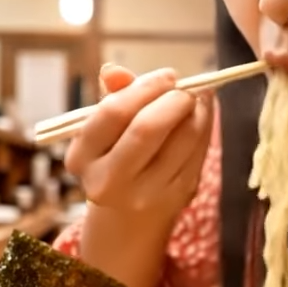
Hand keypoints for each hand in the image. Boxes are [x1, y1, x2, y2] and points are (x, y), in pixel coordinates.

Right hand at [64, 64, 212, 217]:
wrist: (130, 214)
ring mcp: (144, 194)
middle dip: (173, 99)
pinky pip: (198, 153)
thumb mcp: (106, 130)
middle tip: (185, 89)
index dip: (145, 87)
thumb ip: (114, 96)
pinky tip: (201, 118)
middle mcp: (108, 181)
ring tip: (196, 100)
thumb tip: (114, 71)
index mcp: (82, 157)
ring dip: (197, 111)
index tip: (167, 75)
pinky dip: (205, 128)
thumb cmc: (117, 157)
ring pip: (182, 139)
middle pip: (146, 128)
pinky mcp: (177, 197)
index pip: (113, 112)